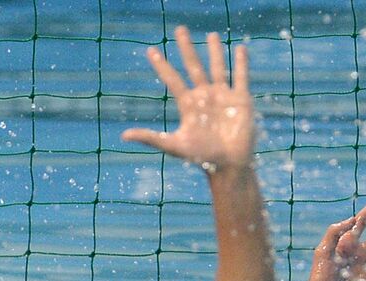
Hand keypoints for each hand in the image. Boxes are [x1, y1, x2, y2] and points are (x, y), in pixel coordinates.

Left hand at [122, 26, 253, 171]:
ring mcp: (222, 96)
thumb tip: (124, 136)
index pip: (172, 79)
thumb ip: (151, 138)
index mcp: (188, 105)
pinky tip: (239, 48)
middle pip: (193, 66)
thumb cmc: (202, 158)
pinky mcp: (240, 99)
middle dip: (186, 48)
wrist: (228, 166)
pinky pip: (240, 76)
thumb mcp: (174, 146)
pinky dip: (241, 63)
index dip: (161, 66)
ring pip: (217, 67)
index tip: (150, 51)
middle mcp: (204, 97)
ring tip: (211, 35)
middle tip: (180, 29)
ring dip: (214, 51)